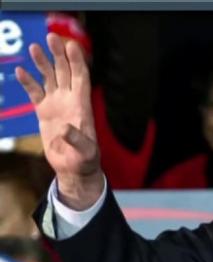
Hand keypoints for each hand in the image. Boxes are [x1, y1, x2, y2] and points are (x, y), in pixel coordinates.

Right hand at [15, 33, 102, 209]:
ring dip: (43, 63)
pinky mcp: (44, 112)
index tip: (71, 45)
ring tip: (34, 48)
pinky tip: (21, 71)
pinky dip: (28, 82)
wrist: (73, 168)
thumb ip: (76, 139)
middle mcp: (70, 101)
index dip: (77, 61)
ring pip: (50, 78)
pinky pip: (35, 93)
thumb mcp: (85, 151)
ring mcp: (57, 105)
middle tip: (51, 37)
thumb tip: (63, 129)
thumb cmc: (84, 160)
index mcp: (82, 106)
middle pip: (64, 72)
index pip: (81, 78)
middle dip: (59, 55)